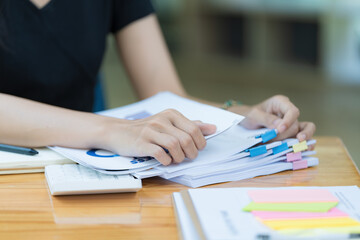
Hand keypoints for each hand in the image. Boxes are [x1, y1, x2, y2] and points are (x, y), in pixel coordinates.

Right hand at [101, 109, 215, 164]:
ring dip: (179, 158)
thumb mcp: (169, 124)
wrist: (119, 132)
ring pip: (175, 146)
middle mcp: (161, 120)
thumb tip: (213, 128)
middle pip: (186, 139)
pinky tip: (165, 161)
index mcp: (171, 114)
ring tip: (176, 160)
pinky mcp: (141, 143)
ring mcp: (150, 131)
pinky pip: (160, 154)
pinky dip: (166, 161)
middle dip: (191, 153)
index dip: (200, 143)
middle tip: (188, 157)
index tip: (196, 150)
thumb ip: (191, 126)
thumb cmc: (147, 130)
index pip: (194, 129)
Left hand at [229, 95, 315, 140]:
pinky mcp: (290, 135)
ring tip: (301, 147)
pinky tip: (304, 150)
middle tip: (279, 139)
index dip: (288, 121)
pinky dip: (304, 145)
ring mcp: (290, 124)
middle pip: (296, 125)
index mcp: (281, 103)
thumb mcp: (253, 115)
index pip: (292, 111)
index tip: (279, 130)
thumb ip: (266, 119)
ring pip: (305, 130)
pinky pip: (302, 139)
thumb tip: (280, 125)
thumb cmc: (247, 116)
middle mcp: (288, 113)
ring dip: (304, 140)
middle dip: (287, 134)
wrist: (243, 123)